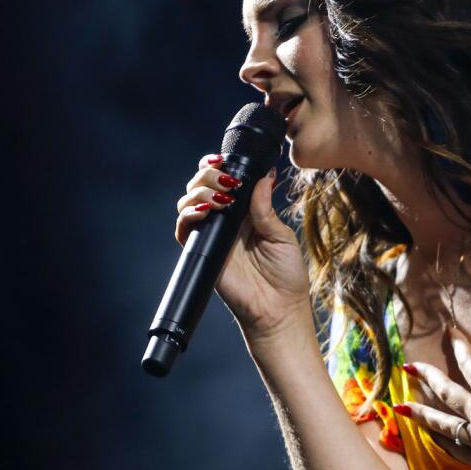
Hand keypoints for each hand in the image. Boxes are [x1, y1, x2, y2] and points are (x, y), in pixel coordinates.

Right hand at [174, 154, 310, 338]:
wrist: (278, 310)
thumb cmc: (286, 276)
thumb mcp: (281, 236)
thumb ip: (265, 208)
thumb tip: (264, 176)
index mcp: (246, 212)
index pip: (223, 181)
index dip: (218, 166)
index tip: (225, 159)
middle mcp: (225, 221)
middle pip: (201, 186)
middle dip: (208, 175)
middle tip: (226, 181)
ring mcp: (212, 236)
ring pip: (188, 203)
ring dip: (199, 192)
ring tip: (220, 198)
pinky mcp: (202, 253)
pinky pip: (184, 230)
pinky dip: (188, 216)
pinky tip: (204, 211)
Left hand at [395, 290, 470, 469]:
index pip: (470, 364)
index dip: (459, 346)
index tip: (447, 331)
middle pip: (446, 393)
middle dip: (427, 377)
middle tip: (406, 368)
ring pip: (444, 426)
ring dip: (423, 416)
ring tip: (403, 409)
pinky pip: (459, 453)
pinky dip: (445, 446)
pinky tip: (437, 444)